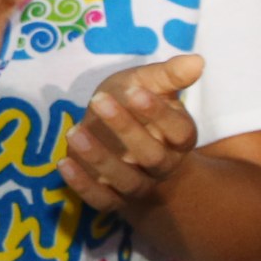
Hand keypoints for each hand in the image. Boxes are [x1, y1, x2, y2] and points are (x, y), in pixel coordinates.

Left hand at [61, 54, 205, 212]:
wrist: (115, 134)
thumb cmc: (133, 103)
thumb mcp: (148, 82)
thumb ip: (169, 75)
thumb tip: (197, 60)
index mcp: (179, 137)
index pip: (180, 131)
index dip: (159, 114)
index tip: (136, 92)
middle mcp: (163, 165)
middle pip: (153, 156)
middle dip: (126, 129)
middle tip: (99, 100)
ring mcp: (139, 184)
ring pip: (128, 182)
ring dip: (101, 159)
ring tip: (75, 132)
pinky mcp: (113, 197)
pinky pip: (103, 201)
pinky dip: (84, 186)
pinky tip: (64, 164)